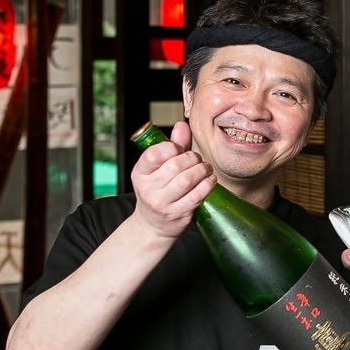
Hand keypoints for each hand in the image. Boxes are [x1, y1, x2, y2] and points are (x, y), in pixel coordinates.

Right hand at [130, 120, 215, 238]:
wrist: (153, 224)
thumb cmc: (159, 190)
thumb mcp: (158, 168)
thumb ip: (171, 146)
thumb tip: (182, 125)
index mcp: (140, 173)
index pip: (153, 154)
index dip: (171, 148)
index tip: (179, 149)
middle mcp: (147, 189)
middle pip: (175, 166)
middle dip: (192, 158)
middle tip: (197, 160)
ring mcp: (162, 203)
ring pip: (187, 180)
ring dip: (202, 170)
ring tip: (205, 168)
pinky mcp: (178, 214)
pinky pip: (197, 195)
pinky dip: (208, 184)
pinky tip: (210, 179)